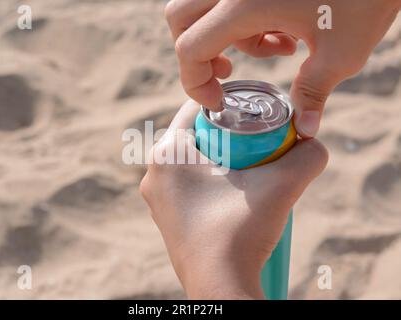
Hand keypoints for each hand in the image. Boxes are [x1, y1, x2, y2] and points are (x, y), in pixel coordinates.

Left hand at [140, 100, 328, 298]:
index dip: (227, 104)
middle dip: (227, 135)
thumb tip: (316, 144)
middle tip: (256, 142)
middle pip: (195, 137)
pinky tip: (234, 195)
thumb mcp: (281, 186)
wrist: (220, 287)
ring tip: (250, 170)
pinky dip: (210, 182)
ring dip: (219, 160)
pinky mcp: (167, 220)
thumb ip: (307, 157)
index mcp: (166, 155)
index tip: (251, 112)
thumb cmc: (239, 233)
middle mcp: (153, 175)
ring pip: (191, 163)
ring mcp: (158, 200)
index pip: (196, 109)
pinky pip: (188, 186)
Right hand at [165, 0, 400, 136]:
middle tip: (228, 71)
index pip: (190, 47)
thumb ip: (314, 92)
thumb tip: (305, 130)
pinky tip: (284, 32)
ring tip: (275, 48)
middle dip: (196, 53)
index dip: (195, 82)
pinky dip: (244, 21)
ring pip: (202, 7)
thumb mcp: (342, 52)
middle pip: (180, 19)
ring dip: (224, 36)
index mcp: (244, 4)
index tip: (218, 102)